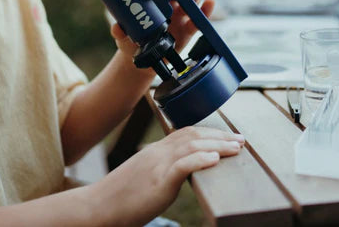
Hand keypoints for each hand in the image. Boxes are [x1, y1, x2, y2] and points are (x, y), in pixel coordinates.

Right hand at [90, 126, 243, 226]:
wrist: (98, 206)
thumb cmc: (120, 196)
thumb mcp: (143, 175)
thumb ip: (162, 168)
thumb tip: (181, 169)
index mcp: (155, 151)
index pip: (186, 132)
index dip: (209, 132)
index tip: (227, 136)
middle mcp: (158, 153)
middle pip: (193, 135)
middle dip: (219, 136)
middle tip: (240, 139)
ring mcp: (157, 165)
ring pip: (191, 146)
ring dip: (217, 145)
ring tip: (236, 148)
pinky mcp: (157, 182)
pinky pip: (181, 166)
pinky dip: (199, 159)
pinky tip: (214, 159)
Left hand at [110, 0, 214, 57]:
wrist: (142, 61)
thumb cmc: (132, 41)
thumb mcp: (123, 36)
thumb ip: (120, 31)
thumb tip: (117, 28)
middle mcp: (167, 4)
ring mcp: (179, 15)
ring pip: (190, 0)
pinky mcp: (188, 29)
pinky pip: (199, 19)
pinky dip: (206, 10)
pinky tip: (210, 2)